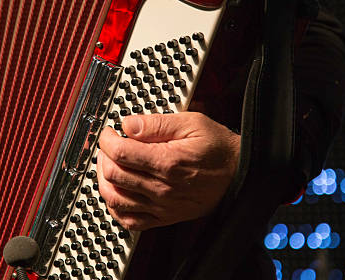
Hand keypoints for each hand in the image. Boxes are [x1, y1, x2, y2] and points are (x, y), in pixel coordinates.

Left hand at [97, 112, 239, 230]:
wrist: (241, 174)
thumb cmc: (218, 148)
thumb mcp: (192, 123)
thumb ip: (156, 124)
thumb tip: (128, 124)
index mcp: (167, 162)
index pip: (120, 152)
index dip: (107, 139)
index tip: (109, 132)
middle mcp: (162, 188)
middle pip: (113, 175)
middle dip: (103, 156)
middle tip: (109, 146)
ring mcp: (162, 206)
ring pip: (116, 199)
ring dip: (104, 181)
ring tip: (109, 166)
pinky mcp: (164, 217)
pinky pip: (129, 221)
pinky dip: (115, 207)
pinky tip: (116, 192)